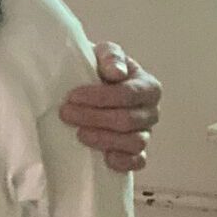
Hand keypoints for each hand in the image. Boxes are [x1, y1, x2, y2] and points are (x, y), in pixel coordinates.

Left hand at [59, 42, 160, 174]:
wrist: (88, 87)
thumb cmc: (99, 69)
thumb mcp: (103, 54)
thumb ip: (110, 57)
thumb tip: (116, 73)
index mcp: (147, 87)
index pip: (129, 94)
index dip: (101, 97)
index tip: (73, 96)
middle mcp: (150, 112)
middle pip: (128, 121)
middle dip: (94, 118)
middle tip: (66, 114)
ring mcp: (145, 134)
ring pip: (134, 143)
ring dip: (104, 140)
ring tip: (79, 134)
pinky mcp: (136, 153)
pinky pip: (138, 162)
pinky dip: (123, 162)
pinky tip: (104, 158)